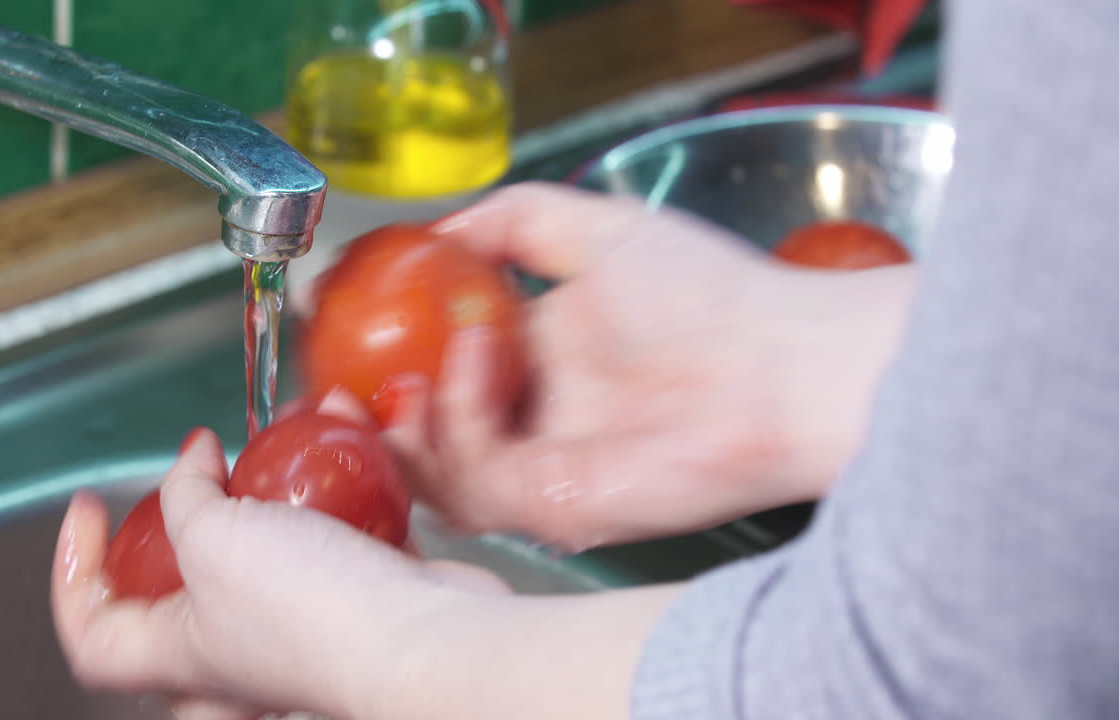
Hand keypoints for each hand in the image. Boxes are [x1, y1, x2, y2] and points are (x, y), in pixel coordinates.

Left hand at [50, 394, 508, 718]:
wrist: (425, 640)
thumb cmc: (310, 612)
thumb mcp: (213, 539)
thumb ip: (189, 495)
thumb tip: (191, 463)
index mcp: (180, 652)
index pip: (90, 634)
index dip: (73, 571)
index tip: (90, 507)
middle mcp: (238, 648)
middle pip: (185, 597)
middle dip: (189, 533)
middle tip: (195, 484)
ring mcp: (304, 623)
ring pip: (272, 556)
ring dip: (276, 492)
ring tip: (281, 443)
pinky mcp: (363, 596)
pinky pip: (342, 538)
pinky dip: (345, 494)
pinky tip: (348, 453)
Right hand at [383, 182, 915, 550]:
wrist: (781, 365)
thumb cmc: (712, 296)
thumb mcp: (597, 227)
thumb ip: (515, 220)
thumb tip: (442, 230)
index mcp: (542, 358)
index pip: (443, 362)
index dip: (388, 345)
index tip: (337, 314)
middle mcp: (535, 417)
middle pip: (425, 430)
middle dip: (376, 401)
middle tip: (344, 364)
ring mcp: (540, 466)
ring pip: (434, 470)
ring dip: (409, 417)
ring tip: (416, 363)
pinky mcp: (552, 504)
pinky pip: (472, 480)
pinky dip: (459, 420)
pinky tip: (479, 362)